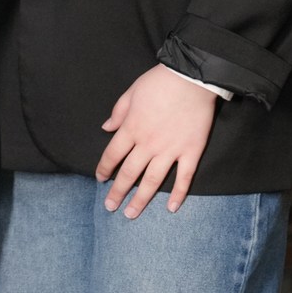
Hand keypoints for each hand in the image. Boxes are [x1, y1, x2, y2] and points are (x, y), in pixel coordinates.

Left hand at [96, 65, 219, 216]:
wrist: (191, 78)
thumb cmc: (159, 82)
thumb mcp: (131, 92)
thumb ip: (118, 112)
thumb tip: (106, 128)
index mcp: (131, 128)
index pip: (112, 155)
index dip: (104, 168)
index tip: (100, 179)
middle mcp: (148, 144)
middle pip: (129, 173)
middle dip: (118, 192)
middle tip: (110, 206)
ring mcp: (171, 150)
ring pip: (153, 181)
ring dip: (140, 199)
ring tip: (131, 214)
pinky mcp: (191, 151)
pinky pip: (184, 178)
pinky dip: (178, 195)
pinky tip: (171, 208)